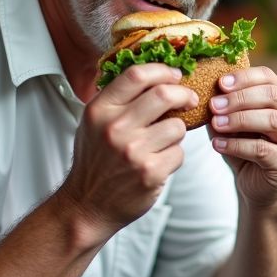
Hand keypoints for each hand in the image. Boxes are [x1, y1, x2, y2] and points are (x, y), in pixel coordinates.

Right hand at [61, 64, 196, 233]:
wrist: (87, 205)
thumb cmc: (94, 161)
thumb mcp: (93, 123)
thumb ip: (118, 100)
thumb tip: (155, 76)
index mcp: (100, 110)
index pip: (136, 76)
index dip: (162, 71)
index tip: (175, 75)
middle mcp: (115, 127)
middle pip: (163, 94)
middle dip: (184, 94)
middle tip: (189, 99)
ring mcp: (133, 151)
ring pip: (177, 126)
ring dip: (178, 131)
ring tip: (164, 141)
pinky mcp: (150, 172)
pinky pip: (179, 153)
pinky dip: (174, 156)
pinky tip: (159, 162)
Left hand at [207, 67, 276, 207]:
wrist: (253, 185)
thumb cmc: (243, 148)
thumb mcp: (230, 121)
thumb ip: (223, 104)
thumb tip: (205, 88)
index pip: (268, 77)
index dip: (244, 77)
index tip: (220, 83)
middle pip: (272, 95)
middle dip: (240, 98)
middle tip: (214, 105)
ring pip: (272, 120)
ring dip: (239, 119)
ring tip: (216, 124)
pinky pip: (262, 149)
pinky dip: (237, 145)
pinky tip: (218, 145)